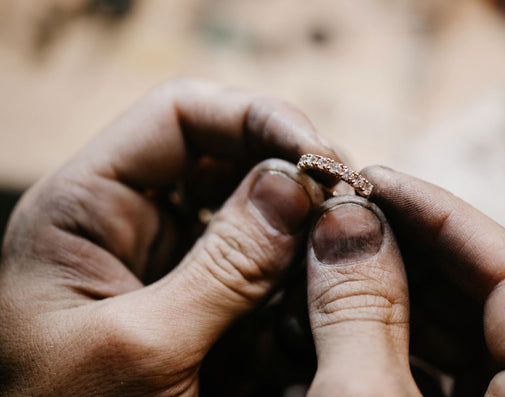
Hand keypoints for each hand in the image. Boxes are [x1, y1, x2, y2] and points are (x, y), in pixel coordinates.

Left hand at [0, 80, 338, 395]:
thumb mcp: (143, 350)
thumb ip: (223, 268)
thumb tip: (294, 184)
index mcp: (85, 207)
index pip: (177, 116)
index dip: (253, 117)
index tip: (318, 157)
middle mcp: (127, 217)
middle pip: (218, 150)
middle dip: (284, 165)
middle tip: (343, 198)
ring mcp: (164, 253)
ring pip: (243, 201)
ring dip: (294, 214)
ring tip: (336, 239)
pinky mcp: (193, 288)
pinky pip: (252, 252)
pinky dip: (288, 259)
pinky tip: (314, 277)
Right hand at [304, 166, 504, 395]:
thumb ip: (358, 311)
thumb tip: (345, 221)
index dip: (445, 214)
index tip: (375, 182)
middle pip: (485, 295)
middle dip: (408, 246)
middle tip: (343, 217)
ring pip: (451, 330)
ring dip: (388, 287)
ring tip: (330, 260)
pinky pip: (425, 366)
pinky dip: (381, 334)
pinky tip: (335, 318)